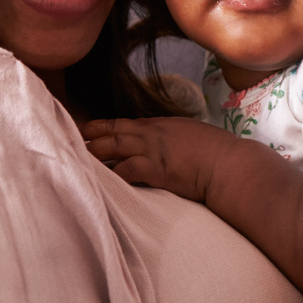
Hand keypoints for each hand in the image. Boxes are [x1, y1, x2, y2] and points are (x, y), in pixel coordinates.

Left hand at [82, 116, 241, 202]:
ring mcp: (153, 151)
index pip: (126, 123)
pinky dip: (112, 174)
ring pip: (114, 147)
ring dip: (94, 152)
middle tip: (72, 137)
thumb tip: (168, 144)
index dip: (106, 126)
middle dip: (92, 134)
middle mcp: (153, 133)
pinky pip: (126, 170)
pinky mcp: (156, 170)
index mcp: (161, 124)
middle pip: (114, 130)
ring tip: (76, 156)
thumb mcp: (192, 135)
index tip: (89, 127)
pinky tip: (99, 180)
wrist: (229, 165)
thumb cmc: (217, 151)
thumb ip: (174, 137)